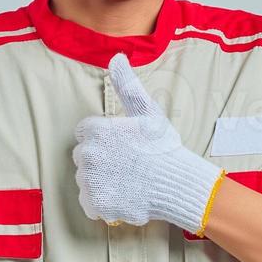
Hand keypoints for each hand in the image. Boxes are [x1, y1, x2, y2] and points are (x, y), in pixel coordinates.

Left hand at [72, 53, 225, 232]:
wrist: (178, 183)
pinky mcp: (95, 203)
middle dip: (101, 160)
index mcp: (96, 130)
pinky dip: (102, 202)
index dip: (105, 139)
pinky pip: (88, 203)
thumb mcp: (147, 112)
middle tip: (127, 164)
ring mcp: (90, 181)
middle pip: (84, 157)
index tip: (122, 146)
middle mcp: (87, 154)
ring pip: (85, 180)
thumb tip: (116, 57)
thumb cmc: (163, 147)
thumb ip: (127, 85)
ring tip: (127, 180)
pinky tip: (122, 195)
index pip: (85, 133)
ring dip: (101, 181)